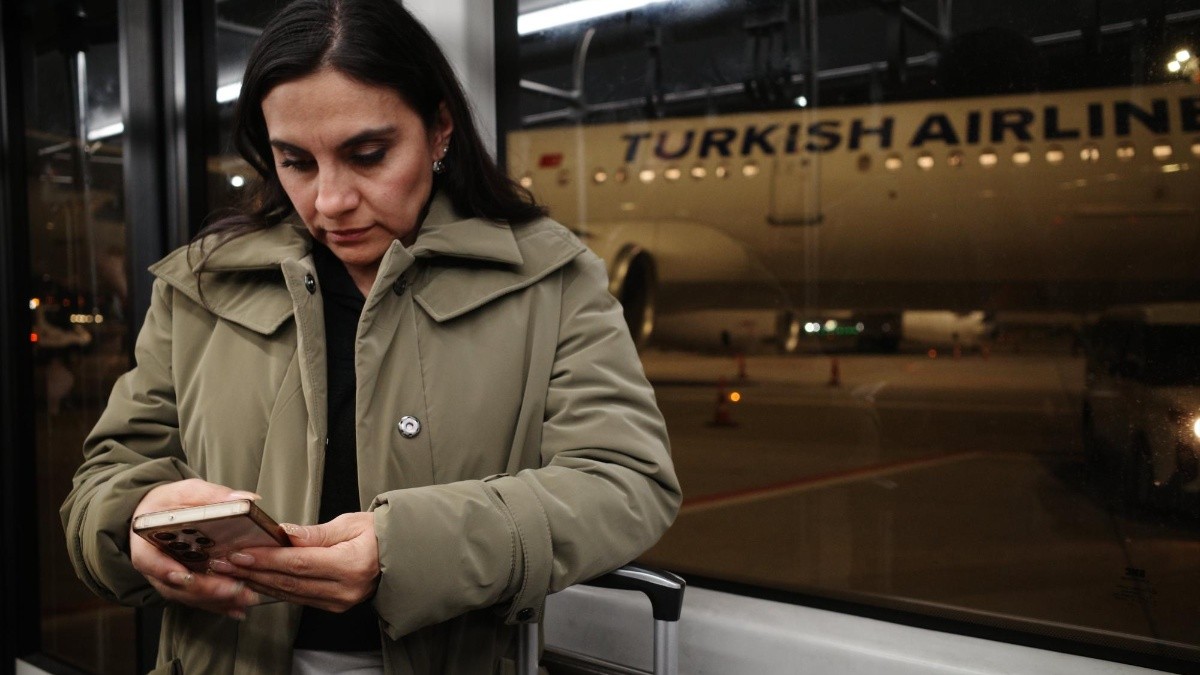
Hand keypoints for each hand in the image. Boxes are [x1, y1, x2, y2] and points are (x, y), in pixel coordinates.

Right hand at [130, 478, 262, 619]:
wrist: (158, 514)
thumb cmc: (170, 503)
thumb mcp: (187, 492)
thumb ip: (212, 495)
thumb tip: (246, 499)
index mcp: (146, 541)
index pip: (149, 560)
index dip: (166, 570)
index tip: (186, 575)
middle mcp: (155, 566)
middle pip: (174, 585)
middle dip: (205, 589)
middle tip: (234, 589)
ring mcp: (168, 580)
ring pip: (188, 596)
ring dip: (216, 601)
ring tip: (244, 599)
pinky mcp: (183, 587)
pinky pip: (198, 600)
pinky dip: (218, 605)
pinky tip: (238, 609)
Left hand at [210, 512, 379, 612]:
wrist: (402, 555)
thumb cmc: (380, 535)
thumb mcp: (351, 523)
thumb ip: (315, 533)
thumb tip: (284, 533)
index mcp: (352, 564)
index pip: (300, 563)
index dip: (267, 559)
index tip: (241, 552)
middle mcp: (345, 588)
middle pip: (290, 582)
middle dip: (253, 572)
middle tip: (225, 563)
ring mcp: (339, 601)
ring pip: (290, 593)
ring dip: (258, 582)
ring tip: (232, 571)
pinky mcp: (334, 606)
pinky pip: (298, 598)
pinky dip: (274, 588)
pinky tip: (255, 580)